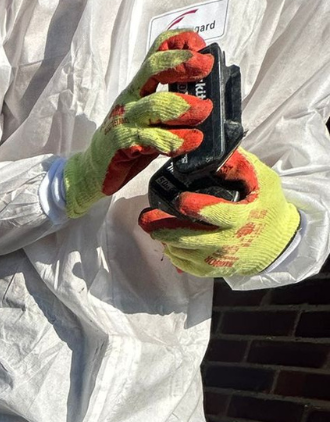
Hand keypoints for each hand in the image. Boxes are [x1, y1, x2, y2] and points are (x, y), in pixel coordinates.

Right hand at [64, 30, 213, 217]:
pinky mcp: (122, 144)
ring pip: (155, 105)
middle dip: (182, 64)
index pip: (156, 53)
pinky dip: (174, 140)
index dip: (178, 43)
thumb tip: (211, 99)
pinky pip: (150, 139)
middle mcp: (131, 99)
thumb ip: (171, 106)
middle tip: (205, 68)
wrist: (92, 171)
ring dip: (184, 107)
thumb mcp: (149, 118)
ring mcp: (124, 121)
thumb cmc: (127, 143)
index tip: (200, 47)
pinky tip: (189, 142)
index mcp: (139, 88)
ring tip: (203, 112)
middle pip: (154, 69)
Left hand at [138, 148, 300, 276]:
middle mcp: (226, 242)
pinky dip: (171, 251)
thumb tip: (217, 150)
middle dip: (162, 227)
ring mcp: (216, 260)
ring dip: (163, 237)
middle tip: (145, 217)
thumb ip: (241, 165)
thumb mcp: (264, 182)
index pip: (212, 213)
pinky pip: (183, 263)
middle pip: (186, 237)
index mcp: (240, 218)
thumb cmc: (268, 208)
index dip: (193, 206)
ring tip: (152, 225)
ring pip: (180, 251)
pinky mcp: (209, 271)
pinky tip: (166, 239)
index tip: (178, 199)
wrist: (277, 245)